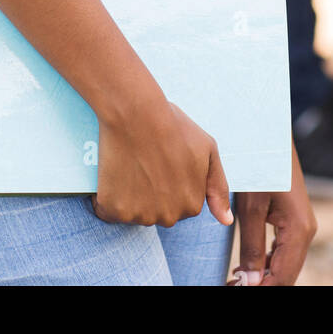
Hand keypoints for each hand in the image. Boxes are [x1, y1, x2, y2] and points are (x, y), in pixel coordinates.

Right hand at [92, 98, 233, 228]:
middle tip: (143, 162)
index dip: (168, 182)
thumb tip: (226, 221)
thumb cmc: (173, 126)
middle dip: (150, 193)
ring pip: (133, 213)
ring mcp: (141, 215)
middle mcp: (169, 217)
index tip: (161, 161)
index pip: (178, 204)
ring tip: (128, 166)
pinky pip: (108, 211)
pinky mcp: (115, 209)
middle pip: (156, 212)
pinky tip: (112, 175)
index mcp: (191, 205)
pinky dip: (107, 198)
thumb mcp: (207, 150)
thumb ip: (218, 187)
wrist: (137, 112)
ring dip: (128, 197)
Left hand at [228, 141, 316, 285]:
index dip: (260, 289)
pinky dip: (266, 263)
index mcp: (299, 230)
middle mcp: (306, 231)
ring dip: (263, 277)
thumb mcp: (251, 206)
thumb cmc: (259, 164)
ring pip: (285, 265)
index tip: (235, 290)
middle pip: (286, 275)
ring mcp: (302, 226)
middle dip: (261, 285)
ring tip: (235, 282)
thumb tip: (250, 282)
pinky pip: (282, 251)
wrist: (269, 133)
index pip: (283, 277)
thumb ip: (251, 245)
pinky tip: (246, 268)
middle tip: (231, 286)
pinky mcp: (293, 220)